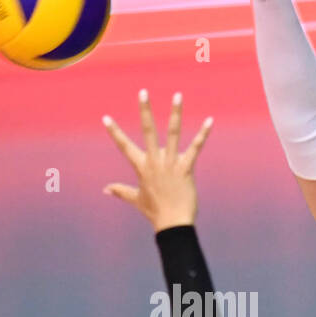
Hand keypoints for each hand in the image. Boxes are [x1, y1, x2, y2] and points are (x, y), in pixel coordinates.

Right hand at [101, 90, 212, 230]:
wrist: (172, 224)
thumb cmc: (155, 212)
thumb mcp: (135, 199)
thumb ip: (120, 191)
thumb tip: (105, 189)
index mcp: (142, 167)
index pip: (124, 146)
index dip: (114, 132)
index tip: (105, 118)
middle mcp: (155, 161)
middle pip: (148, 131)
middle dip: (145, 110)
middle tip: (143, 92)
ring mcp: (171, 164)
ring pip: (173, 133)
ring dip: (175, 113)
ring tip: (177, 95)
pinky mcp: (186, 168)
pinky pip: (195, 148)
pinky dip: (203, 134)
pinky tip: (210, 121)